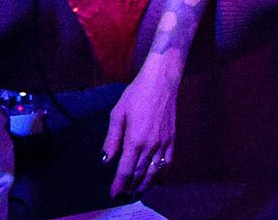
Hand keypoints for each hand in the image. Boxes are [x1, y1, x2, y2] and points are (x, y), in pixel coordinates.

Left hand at [104, 60, 181, 194]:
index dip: (119, 184)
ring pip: (154, 171)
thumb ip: (112, 139)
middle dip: (130, 187)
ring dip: (145, 184)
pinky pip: (168, 162)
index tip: (113, 194)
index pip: (125, 170)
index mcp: (135, 140)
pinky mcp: (172, 139)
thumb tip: (105, 160)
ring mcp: (163, 143)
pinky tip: (159, 182)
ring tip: (137, 192)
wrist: (161, 81)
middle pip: (140, 174)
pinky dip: (163, 174)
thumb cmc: (136, 94)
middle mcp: (150, 146)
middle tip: (124, 196)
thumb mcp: (117, 114)